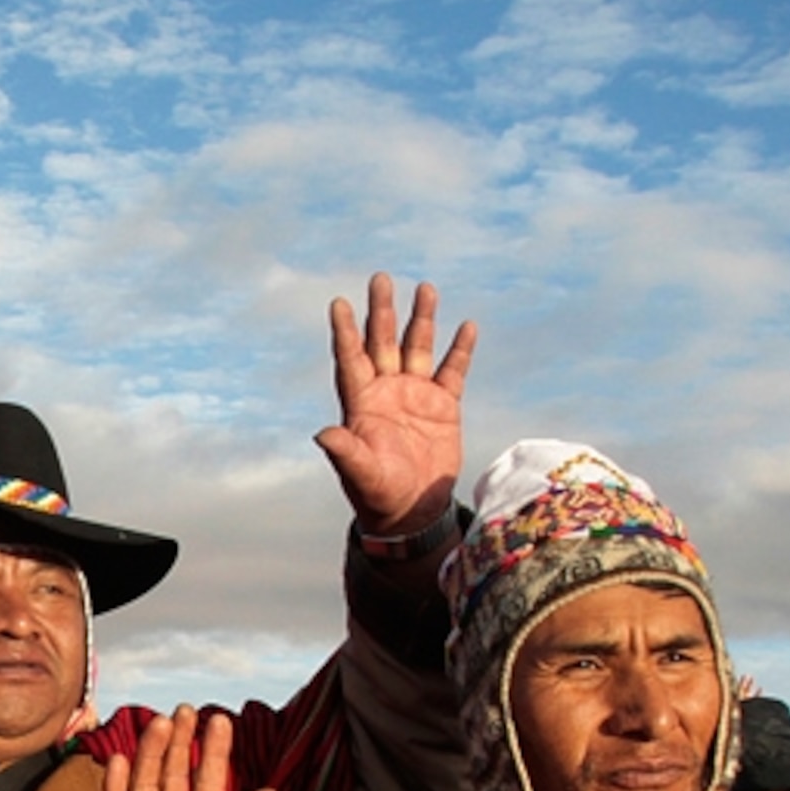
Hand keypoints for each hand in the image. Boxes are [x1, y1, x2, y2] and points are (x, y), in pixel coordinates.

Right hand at [102, 707, 278, 790]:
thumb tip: (265, 790)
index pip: (207, 782)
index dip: (213, 753)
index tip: (221, 722)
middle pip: (174, 776)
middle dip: (180, 743)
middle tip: (187, 710)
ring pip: (147, 787)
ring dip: (152, 756)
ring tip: (162, 723)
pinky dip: (116, 790)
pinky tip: (121, 761)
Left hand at [319, 273, 473, 537]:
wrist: (412, 512)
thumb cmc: (378, 495)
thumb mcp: (360, 474)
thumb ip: (345, 452)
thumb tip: (322, 434)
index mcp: (361, 404)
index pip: (350, 358)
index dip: (345, 331)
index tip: (338, 303)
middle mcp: (386, 392)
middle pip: (381, 342)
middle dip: (381, 311)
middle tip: (380, 278)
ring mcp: (415, 396)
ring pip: (417, 348)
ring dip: (421, 319)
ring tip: (425, 288)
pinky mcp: (444, 407)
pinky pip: (453, 371)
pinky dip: (460, 350)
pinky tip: (466, 326)